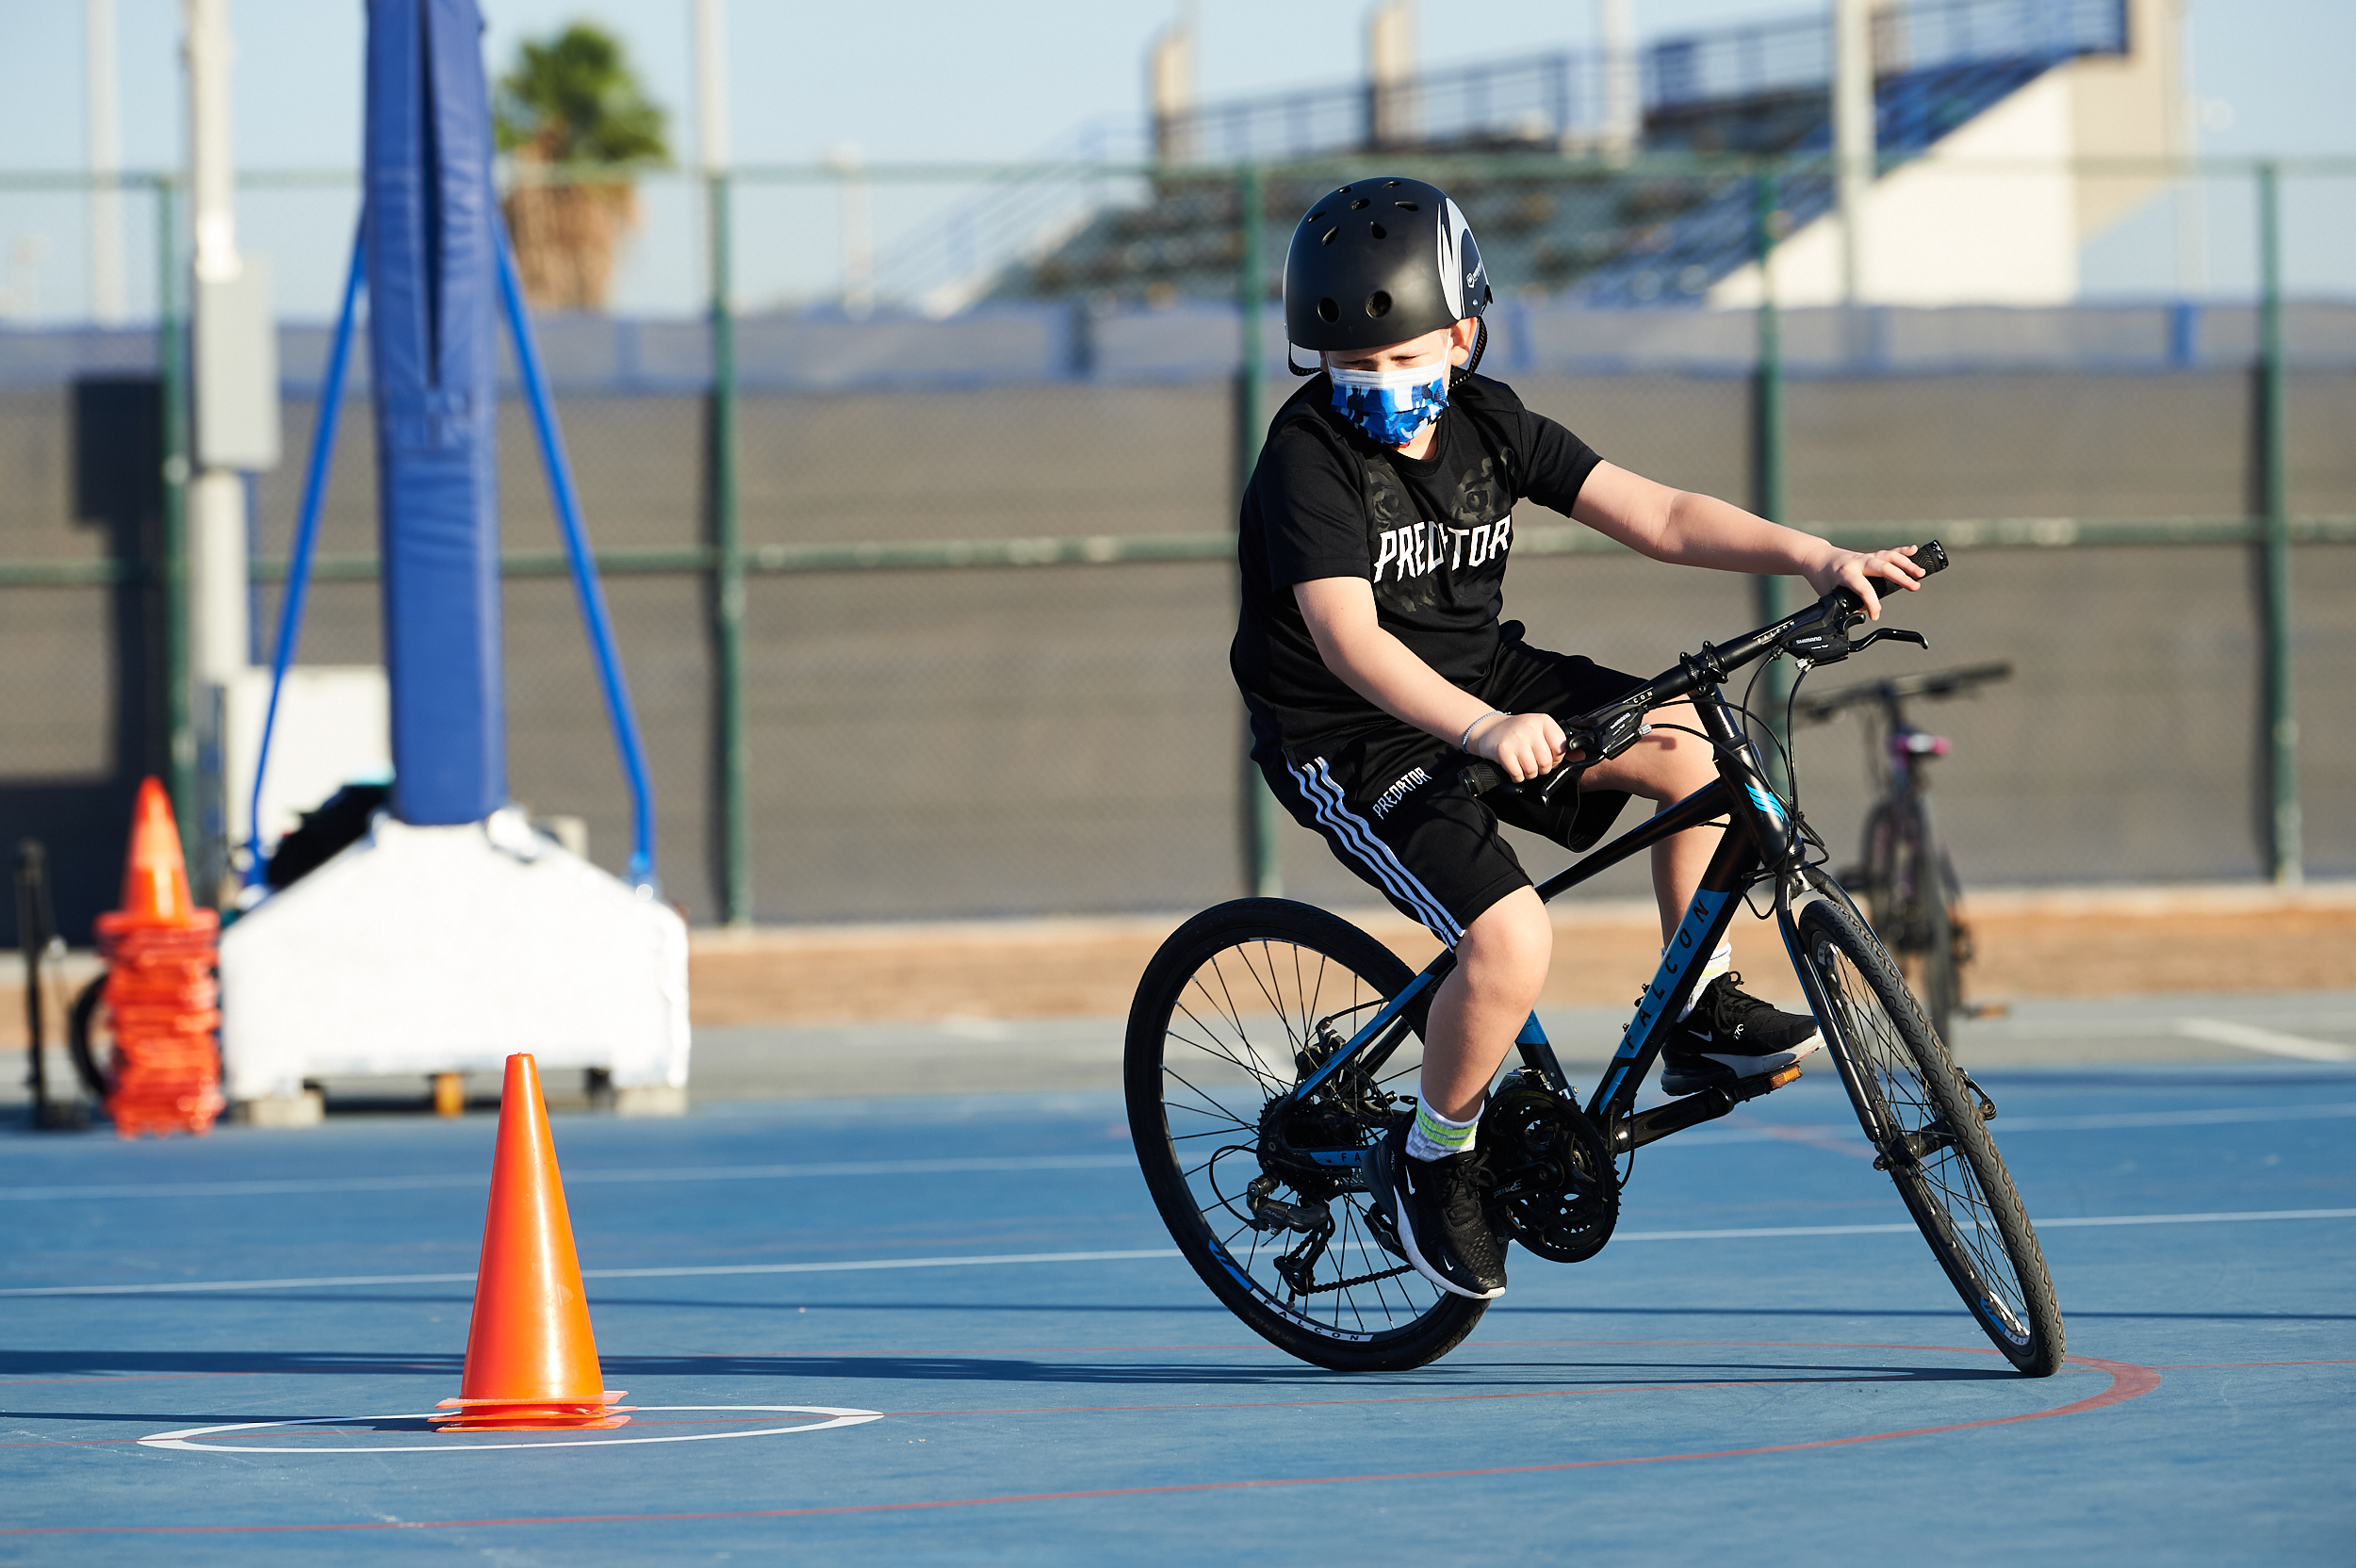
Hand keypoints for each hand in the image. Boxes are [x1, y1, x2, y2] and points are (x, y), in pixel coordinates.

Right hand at [1469, 711, 1567, 783]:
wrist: (1488, 729)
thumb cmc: (1516, 732)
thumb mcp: (1539, 731)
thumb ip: (1558, 743)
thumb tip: (1581, 756)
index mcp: (1543, 721)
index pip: (1561, 747)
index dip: (1556, 758)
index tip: (1549, 757)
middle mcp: (1530, 727)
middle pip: (1546, 761)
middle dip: (1541, 768)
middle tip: (1533, 762)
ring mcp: (1516, 738)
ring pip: (1532, 770)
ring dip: (1528, 773)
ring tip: (1523, 764)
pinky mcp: (1503, 750)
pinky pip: (1518, 774)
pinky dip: (1517, 776)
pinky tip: (1514, 768)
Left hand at [1804, 543, 1925, 621]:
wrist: (1816, 557)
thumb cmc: (1822, 576)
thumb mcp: (1830, 594)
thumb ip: (1847, 604)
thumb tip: (1864, 610)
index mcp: (1846, 573)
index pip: (1863, 588)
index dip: (1872, 604)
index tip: (1875, 616)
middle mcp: (1858, 562)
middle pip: (1882, 568)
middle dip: (1900, 577)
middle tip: (1915, 587)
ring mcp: (1865, 557)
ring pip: (1888, 557)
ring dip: (1906, 564)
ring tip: (1920, 573)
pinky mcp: (1870, 556)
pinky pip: (1888, 552)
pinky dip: (1901, 551)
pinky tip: (1914, 550)